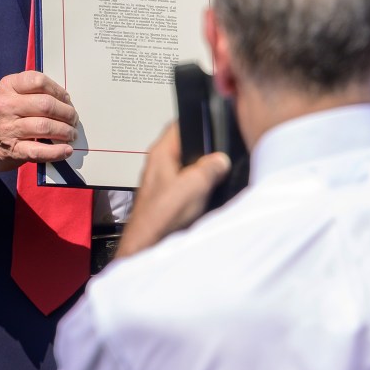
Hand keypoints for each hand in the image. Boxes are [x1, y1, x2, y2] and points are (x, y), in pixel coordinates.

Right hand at [0, 71, 78, 175]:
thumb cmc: (1, 115)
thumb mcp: (9, 95)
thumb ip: (31, 92)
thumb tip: (65, 101)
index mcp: (7, 86)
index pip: (38, 81)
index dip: (58, 90)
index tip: (67, 100)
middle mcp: (6, 105)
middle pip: (46, 105)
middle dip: (66, 113)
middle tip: (73, 119)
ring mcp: (8, 128)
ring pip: (45, 127)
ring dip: (65, 131)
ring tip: (71, 134)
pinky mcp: (12, 150)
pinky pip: (39, 150)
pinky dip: (56, 151)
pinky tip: (66, 150)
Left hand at [117, 124, 230, 259]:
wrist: (148, 246)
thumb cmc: (158, 218)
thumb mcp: (193, 186)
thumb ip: (209, 168)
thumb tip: (221, 160)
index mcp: (160, 153)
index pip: (178, 125)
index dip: (197, 123)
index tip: (215, 127)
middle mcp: (160, 165)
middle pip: (188, 148)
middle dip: (205, 153)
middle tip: (220, 159)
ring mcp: (165, 181)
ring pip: (190, 169)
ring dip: (203, 175)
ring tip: (213, 181)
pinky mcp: (170, 198)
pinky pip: (190, 187)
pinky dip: (199, 191)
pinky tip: (206, 199)